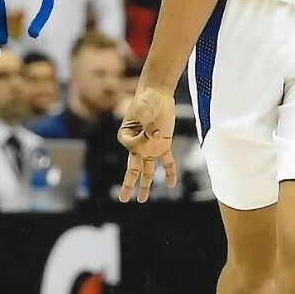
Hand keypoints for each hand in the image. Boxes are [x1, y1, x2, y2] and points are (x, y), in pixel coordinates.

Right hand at [117, 85, 176, 201]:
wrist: (157, 94)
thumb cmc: (146, 100)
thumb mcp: (144, 110)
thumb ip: (150, 125)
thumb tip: (159, 139)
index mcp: (126, 136)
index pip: (132, 146)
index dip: (142, 140)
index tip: (149, 128)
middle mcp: (137, 145)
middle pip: (132, 168)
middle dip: (128, 184)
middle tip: (123, 199)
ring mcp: (150, 146)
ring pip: (147, 169)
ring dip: (146, 184)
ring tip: (142, 199)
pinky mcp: (163, 144)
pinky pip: (167, 160)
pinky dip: (170, 171)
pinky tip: (172, 183)